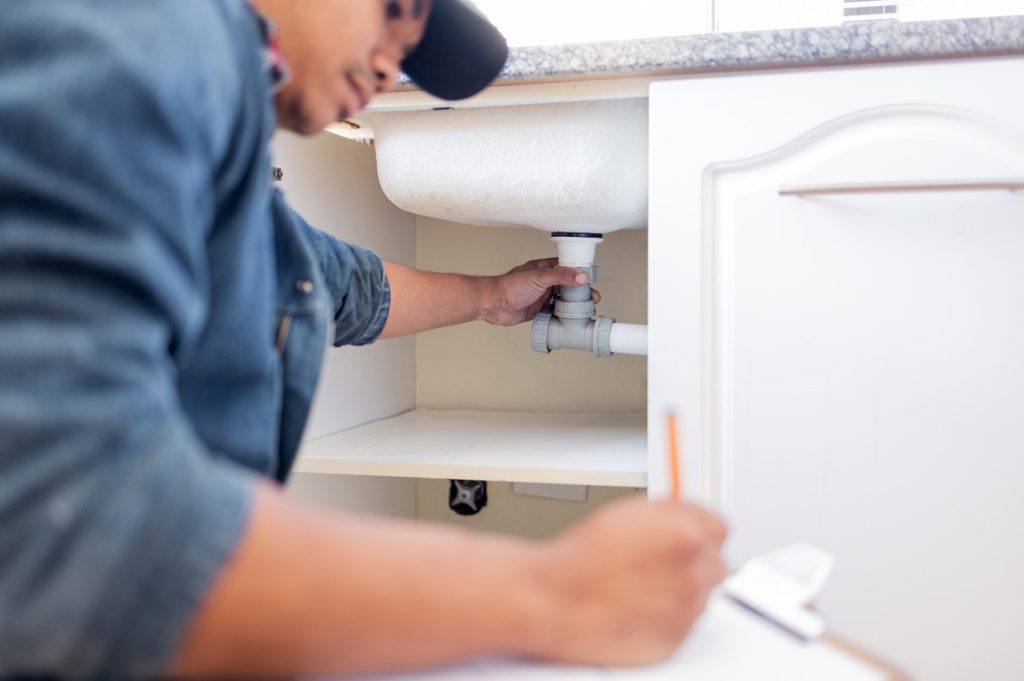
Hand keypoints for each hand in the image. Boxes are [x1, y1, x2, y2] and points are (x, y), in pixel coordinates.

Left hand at [483, 258, 601, 325]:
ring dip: (573, 305)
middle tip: (592, 298)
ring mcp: (541, 296)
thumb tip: (581, 276)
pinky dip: (562, 315)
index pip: (567, 267)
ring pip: (562, 300)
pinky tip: (570, 319)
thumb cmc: (510, 286)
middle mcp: (544, 282)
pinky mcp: (537, 310)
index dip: (579, 272)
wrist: (494, 304)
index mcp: (544, 268)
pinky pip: (554, 312)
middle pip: (567, 285)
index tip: (591, 278)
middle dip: (580, 292)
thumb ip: (561, 276)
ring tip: (585, 310)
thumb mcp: (539, 277)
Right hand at [528, 497, 727, 666]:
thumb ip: (671, 513)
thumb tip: (689, 517)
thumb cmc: (580, 558)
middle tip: (658, 562)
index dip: (698, 529)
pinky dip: (667, 617)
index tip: (686, 534)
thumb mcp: (628, 512)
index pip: (719, 527)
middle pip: (715, 562)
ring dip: (679, 590)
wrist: (554, 599)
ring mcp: (686, 610)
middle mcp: (693, 573)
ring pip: (700, 595)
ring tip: (639, 586)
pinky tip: (637, 607)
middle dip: (692, 561)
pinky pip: (685, 624)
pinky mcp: (674, 641)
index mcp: (685, 534)